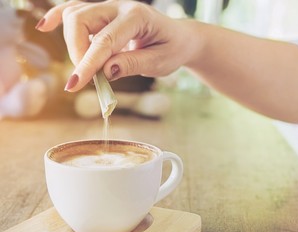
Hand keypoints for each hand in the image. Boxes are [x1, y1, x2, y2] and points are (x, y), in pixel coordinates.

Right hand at [37, 0, 197, 91]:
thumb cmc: (172, 49)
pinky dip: (58, 16)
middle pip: (81, 20)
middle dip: (77, 52)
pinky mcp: (103, 13)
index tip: (74, 85)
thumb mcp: (159, 62)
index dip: (88, 63)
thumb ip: (132, 64)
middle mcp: (120, 6)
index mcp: (137, 17)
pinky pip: (75, 9)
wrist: (179, 38)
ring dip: (71, 43)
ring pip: (75, 14)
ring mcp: (109, 7)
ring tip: (83, 67)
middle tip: (88, 79)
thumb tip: (105, 70)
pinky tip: (45, 26)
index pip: (105, 40)